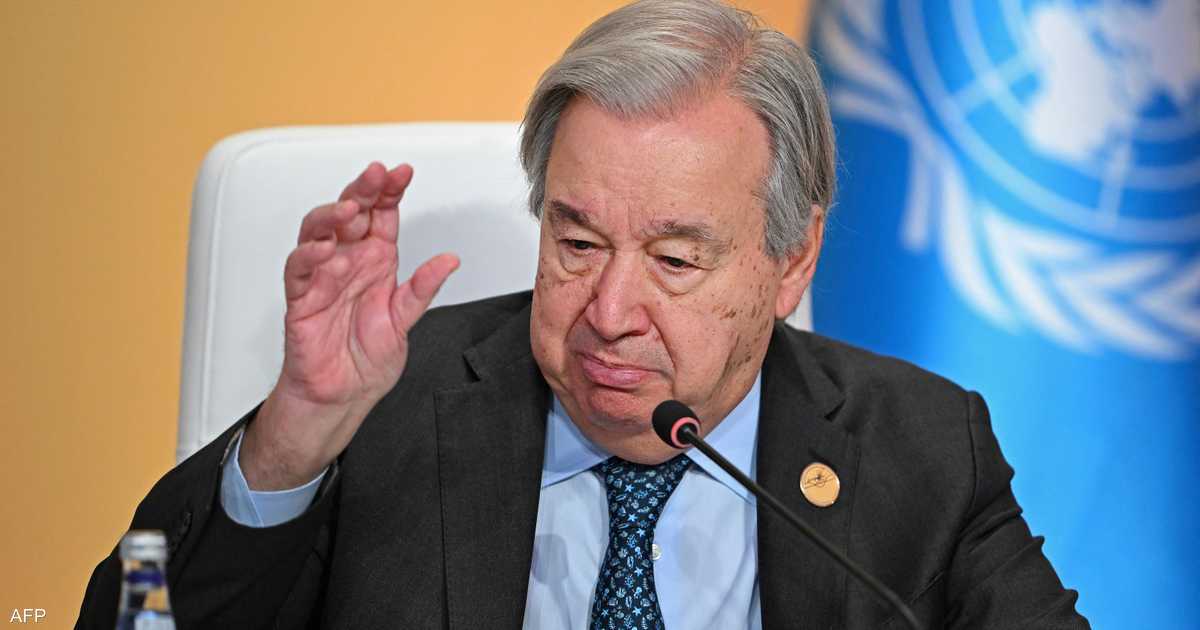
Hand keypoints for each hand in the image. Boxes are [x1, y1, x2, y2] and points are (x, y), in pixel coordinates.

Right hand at [241, 162, 458, 489]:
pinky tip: (325, 249)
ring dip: (332, 216)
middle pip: (349, 214)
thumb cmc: (367, 358)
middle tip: (376, 176)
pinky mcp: (301, 299)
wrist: (342, 395)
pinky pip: (299, 270)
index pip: (381, 215)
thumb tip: (449, 260)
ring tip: (350, 209)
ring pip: (318, 232)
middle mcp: (348, 262)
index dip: (390, 191)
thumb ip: (423, 288)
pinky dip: (309, 256)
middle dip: (362, 191)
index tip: (402, 173)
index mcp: (376, 261)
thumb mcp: (406, 319)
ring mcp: (322, 277)